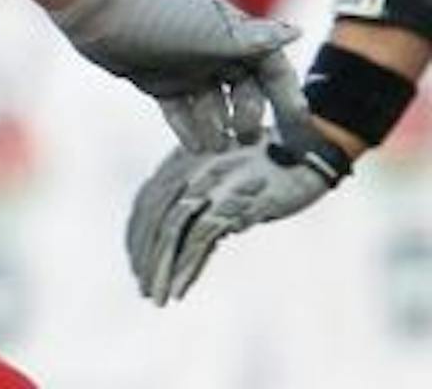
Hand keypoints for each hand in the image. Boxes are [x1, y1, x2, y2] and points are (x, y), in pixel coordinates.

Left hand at [51, 0, 308, 151]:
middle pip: (244, 90)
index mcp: (231, 33)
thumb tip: (297, 32)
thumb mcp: (210, 33)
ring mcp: (185, 66)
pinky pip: (181, 109)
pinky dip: (189, 128)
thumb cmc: (159, 17)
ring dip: (217, 126)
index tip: (297, 122)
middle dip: (248, 115)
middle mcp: (212, 49)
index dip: (285, 94)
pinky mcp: (158, 79)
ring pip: (212, 104)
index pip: (270, 67)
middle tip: (245, 138)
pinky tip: (195, 147)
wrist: (98, 11)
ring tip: (216, 147)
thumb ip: (254, 41)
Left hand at [125, 131, 346, 302]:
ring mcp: (209, 188)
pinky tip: (178, 290)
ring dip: (160, 268)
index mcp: (185, 159)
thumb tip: (195, 226)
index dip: (137, 233)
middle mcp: (190, 171)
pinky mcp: (233, 205)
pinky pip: (198, 241)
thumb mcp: (229, 166)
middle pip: (153, 218)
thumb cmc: (273, 157)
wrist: (308, 144)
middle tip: (142, 286)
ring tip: (156, 296)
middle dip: (144, 255)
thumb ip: (206, 188)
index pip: (148, 200)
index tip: (134, 259)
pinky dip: (185, 268)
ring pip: (170, 232)